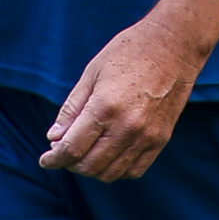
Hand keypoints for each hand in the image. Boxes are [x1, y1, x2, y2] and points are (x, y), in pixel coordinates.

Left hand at [37, 16, 206, 179]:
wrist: (172, 46)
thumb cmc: (127, 52)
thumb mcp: (91, 73)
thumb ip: (71, 108)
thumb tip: (54, 137)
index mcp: (104, 107)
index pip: (72, 148)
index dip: (54, 159)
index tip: (46, 161)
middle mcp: (126, 127)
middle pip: (90, 165)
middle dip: (70, 164)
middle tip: (62, 153)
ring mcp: (146, 136)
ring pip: (111, 173)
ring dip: (92, 169)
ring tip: (83, 154)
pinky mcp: (160, 139)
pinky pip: (134, 170)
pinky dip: (116, 170)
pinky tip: (107, 155)